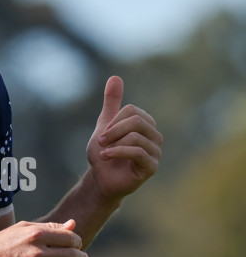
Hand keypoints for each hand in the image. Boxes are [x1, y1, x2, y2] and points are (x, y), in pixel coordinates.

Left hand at [86, 76, 161, 201]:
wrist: (100, 179)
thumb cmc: (104, 153)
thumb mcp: (105, 124)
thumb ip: (112, 102)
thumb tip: (115, 77)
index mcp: (146, 124)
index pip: (132, 111)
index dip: (114, 122)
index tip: (102, 135)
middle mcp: (154, 137)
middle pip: (136, 121)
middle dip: (114, 131)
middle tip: (101, 142)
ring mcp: (155, 152)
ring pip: (136, 137)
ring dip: (114, 144)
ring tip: (103, 153)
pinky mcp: (152, 167)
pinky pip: (138, 152)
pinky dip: (117, 152)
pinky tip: (105, 157)